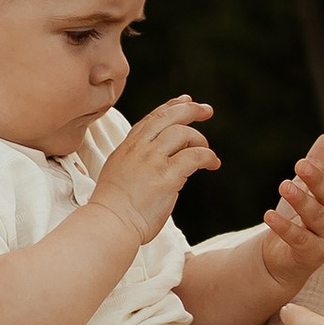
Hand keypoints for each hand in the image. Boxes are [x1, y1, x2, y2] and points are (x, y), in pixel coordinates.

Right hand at [87, 96, 220, 246]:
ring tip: (207, 153)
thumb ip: (138, 162)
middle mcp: (139, 148)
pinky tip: (213, 163)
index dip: (171, 106)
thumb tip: (165, 161)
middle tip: (207, 111)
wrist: (110, 224)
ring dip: (200, 139)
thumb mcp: (120, 174)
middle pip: (168, 116)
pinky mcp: (167, 175)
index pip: (152, 118)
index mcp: (127, 147)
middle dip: (190, 109)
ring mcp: (152, 160)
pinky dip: (208, 156)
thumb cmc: (114, 209)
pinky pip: (194, 156)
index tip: (185, 100)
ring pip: (183, 133)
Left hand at [256, 131, 323, 294]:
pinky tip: (269, 216)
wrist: (284, 260)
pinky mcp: (311, 254)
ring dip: (301, 200)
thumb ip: (318, 164)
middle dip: (317, 179)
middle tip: (300, 164)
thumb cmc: (299, 220)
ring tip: (284, 186)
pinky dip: (284, 227)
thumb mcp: (306, 189)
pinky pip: (298, 239)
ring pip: (315, 216)